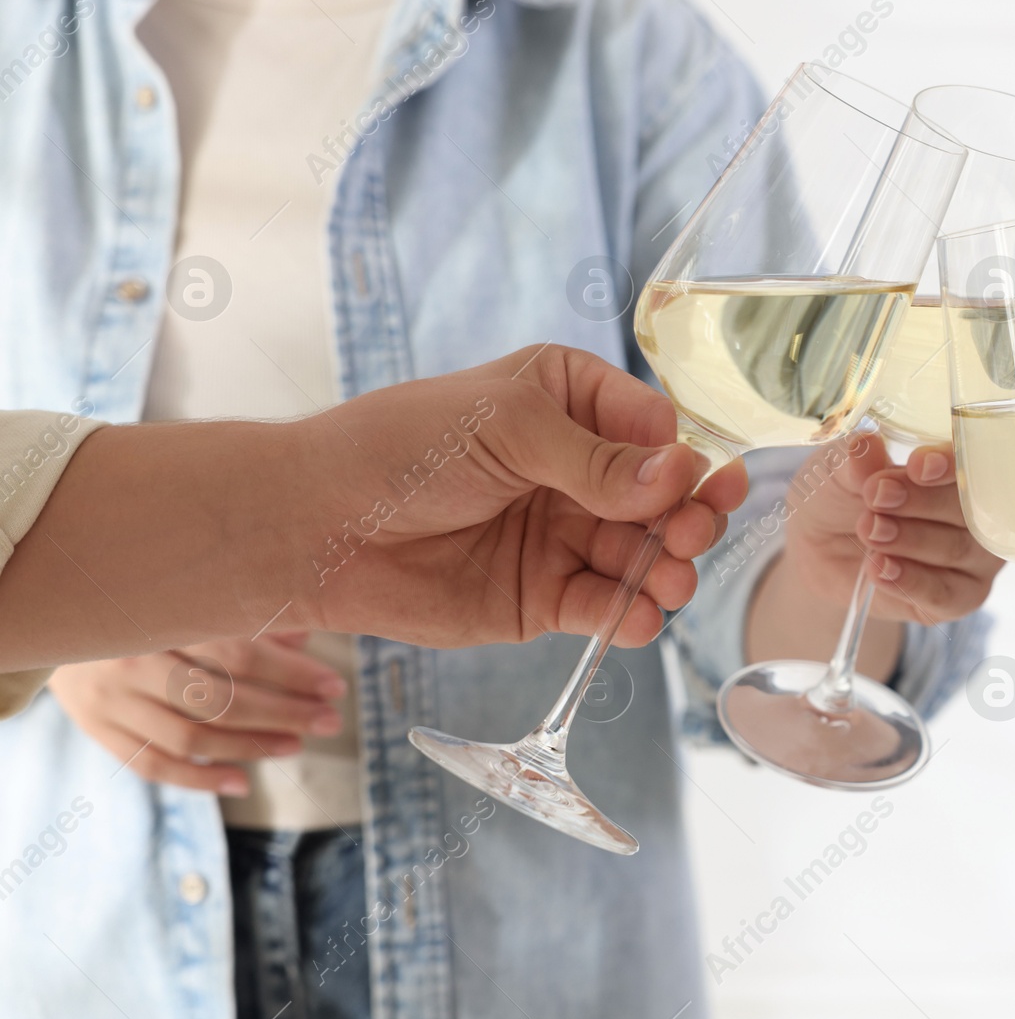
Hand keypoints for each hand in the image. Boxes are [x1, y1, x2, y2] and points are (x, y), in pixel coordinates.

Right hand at [48, 634, 343, 793]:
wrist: (50, 619)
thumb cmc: (140, 606)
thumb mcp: (188, 601)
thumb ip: (247, 616)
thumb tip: (306, 633)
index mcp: (163, 619)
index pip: (241, 652)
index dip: (293, 672)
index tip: (335, 685)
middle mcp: (136, 660)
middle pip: (222, 699)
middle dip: (285, 713)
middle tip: (330, 720)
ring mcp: (114, 700)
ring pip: (192, 737)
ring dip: (252, 746)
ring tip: (296, 745)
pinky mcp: (100, 730)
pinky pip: (154, 765)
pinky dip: (200, 780)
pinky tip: (243, 781)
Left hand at [290, 344, 747, 647]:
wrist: (319, 526)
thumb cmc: (401, 449)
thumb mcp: (508, 430)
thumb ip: (597, 461)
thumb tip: (681, 475)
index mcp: (570, 401)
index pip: (655, 428)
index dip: (680, 458)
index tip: (691, 482)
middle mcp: (576, 468)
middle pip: (663, 497)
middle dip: (687, 517)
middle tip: (689, 535)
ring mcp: (563, 534)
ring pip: (643, 556)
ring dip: (666, 570)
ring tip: (668, 582)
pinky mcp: (544, 596)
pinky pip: (604, 606)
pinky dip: (628, 615)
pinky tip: (636, 617)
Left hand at [784, 434, 1002, 624]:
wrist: (820, 549)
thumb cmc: (840, 497)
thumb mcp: (837, 471)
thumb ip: (855, 461)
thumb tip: (866, 445)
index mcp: (956, 468)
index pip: (970, 462)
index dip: (949, 464)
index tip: (918, 466)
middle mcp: (975, 511)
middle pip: (966, 507)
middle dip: (921, 501)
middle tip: (877, 497)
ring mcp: (973, 557)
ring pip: (955, 548)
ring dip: (910, 539)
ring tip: (870, 531)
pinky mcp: (958, 598)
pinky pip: (944, 593)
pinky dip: (911, 581)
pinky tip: (879, 568)